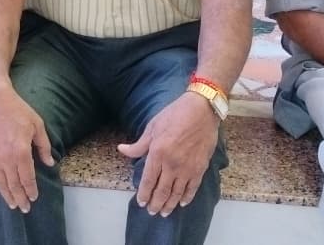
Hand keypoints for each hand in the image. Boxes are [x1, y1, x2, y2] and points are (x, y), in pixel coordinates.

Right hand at [0, 85, 54, 213]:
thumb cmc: (18, 110)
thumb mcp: (37, 125)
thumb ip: (44, 147)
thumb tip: (49, 164)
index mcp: (21, 151)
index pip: (27, 177)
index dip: (31, 189)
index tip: (34, 197)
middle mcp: (6, 157)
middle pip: (13, 184)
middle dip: (20, 197)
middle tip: (24, 208)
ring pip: (1, 182)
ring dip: (7, 194)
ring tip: (12, 204)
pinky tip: (1, 188)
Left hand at [117, 92, 219, 217]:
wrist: (202, 110)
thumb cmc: (174, 115)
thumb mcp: (152, 127)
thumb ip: (138, 145)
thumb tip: (121, 149)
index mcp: (158, 154)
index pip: (148, 181)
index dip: (144, 194)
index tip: (141, 202)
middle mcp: (172, 165)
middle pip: (162, 191)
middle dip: (156, 204)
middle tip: (152, 212)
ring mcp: (187, 168)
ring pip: (177, 193)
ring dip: (170, 204)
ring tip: (165, 212)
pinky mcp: (200, 168)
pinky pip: (192, 187)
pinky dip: (187, 197)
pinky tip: (182, 203)